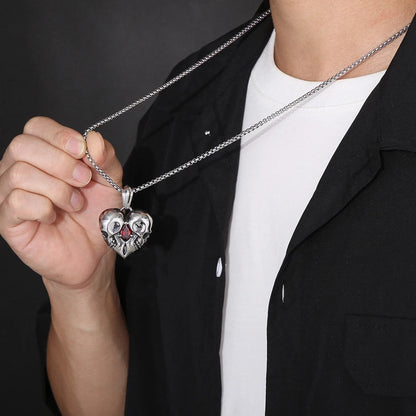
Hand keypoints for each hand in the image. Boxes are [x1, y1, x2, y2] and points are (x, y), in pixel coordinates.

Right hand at [0, 117, 122, 286]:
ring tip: (75, 204)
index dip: (60, 135)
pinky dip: (44, 208)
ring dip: (58, 189)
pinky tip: (54, 216)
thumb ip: (105, 157)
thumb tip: (93, 139)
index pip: (37, 126)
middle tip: (84, 182)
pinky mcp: (7, 218)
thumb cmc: (96, 214)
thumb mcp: (110, 181)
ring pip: (20, 173)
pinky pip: (16, 200)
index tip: (82, 152)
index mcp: (44, 153)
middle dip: (62, 163)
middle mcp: (20, 168)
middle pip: (23, 145)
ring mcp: (9, 192)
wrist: (94, 251)